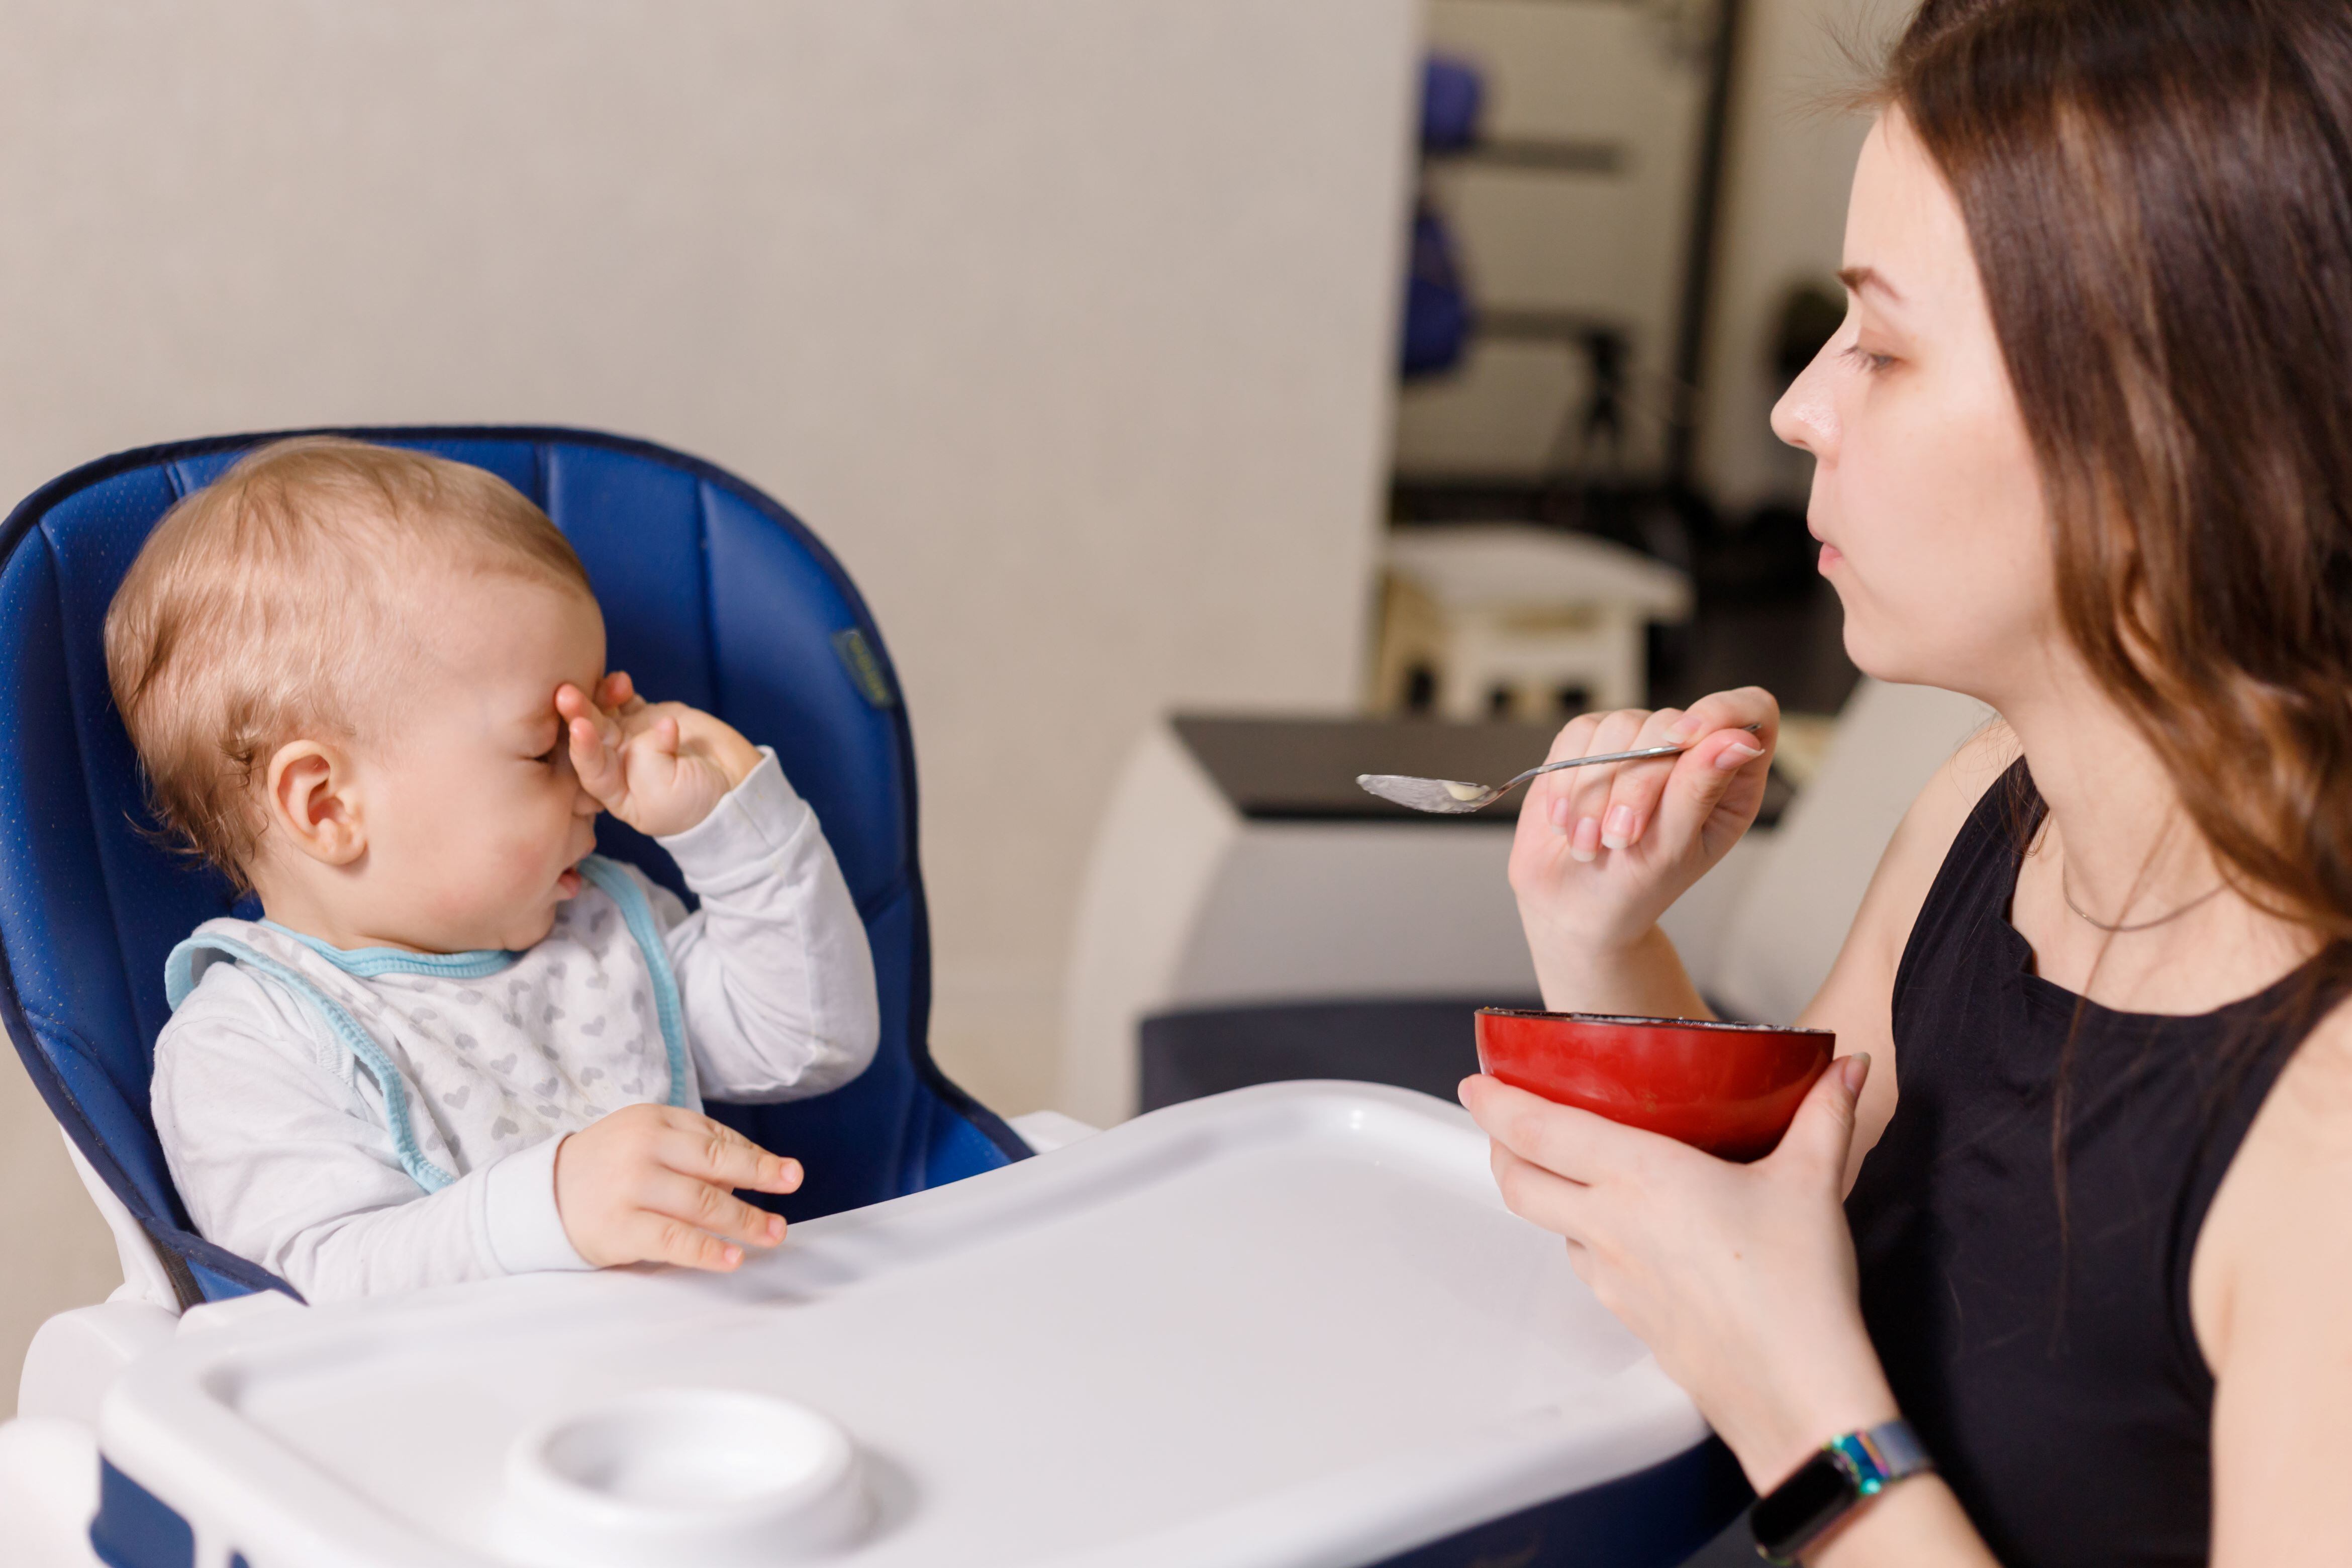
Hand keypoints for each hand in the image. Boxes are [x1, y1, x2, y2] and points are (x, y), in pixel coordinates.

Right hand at [553, 1102, 802, 1270]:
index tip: (786, 1172)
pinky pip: (673, 1240)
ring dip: (744, 1219)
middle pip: (714, 1164)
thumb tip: (746, 1174)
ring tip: (773, 1232)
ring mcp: (631, 1188)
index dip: (754, 1157)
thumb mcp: (644, 1138)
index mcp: (653, 1121)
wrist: (542, 1195)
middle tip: (791, 1189)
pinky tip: (732, 1258)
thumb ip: (690, 1148)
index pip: (715, 1138)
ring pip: (701, 1202)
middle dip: (760, 1177)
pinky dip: (707, 1250)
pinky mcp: (620, 1227)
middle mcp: (644, 1148)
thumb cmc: (607, 1167)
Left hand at [557, 671, 763, 838]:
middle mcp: (616, 762)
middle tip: (566, 693)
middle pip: (591, 736)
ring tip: (612, 683)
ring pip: (604, 712)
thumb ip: (652, 761)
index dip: (583, 749)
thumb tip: (659, 725)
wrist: (733, 785)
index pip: (591, 769)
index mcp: (615, 791)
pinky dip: (619, 688)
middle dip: (579, 714)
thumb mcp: (668, 794)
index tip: (580, 728)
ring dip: (599, 696)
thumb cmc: (697, 802)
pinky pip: (625, 699)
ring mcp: (629, 737)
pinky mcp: (646, 717)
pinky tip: (622, 680)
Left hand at [1460, 1058, 1897, 1492]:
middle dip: (1499, 1147)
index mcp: (1641, 1178)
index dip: (1495, 1103)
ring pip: (1549, 1226)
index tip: (1475, 1082)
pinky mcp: (1626, 1317)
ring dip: (1542, 1194)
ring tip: (1563, 1169)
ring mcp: (1611, 1278)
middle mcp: (1610, 1226)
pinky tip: (1618, 1230)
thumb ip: (1825, 1114)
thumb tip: (1847, 1067)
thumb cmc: (1798, 1293)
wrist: (1798, 1396)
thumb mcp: (1813, 1183)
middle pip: (1517, 1182)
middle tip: (1502, 1122)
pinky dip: (1584, 1237)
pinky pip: (1586, 1266)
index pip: (1537, 1130)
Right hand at [1508, 688, 1778, 957]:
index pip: (1750, 711)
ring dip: (1592, 791)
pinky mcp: (1590, 746)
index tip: (1681, 740)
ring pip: (1617, 726)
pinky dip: (1566, 781)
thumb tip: (1738, 740)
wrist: (1574, 907)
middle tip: (1618, 838)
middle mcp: (1687, 754)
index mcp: (1730, 780)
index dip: (1720, 712)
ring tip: (1588, 843)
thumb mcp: (1674, 849)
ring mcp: (1637, 745)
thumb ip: (1700, 790)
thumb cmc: (1636, 888)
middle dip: (1634, 783)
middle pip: (1669, 722)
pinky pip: (1577, 734)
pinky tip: (1566, 822)